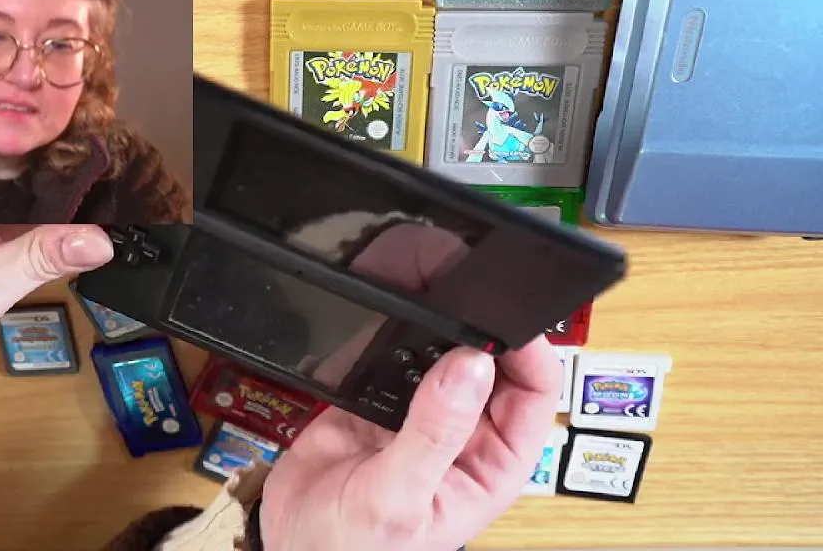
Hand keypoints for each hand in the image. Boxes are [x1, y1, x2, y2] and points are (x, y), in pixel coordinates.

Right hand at [260, 222, 562, 550]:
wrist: (289, 550)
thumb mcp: (400, 498)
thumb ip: (435, 432)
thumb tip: (470, 365)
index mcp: (489, 467)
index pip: (533, 396)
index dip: (529, 353)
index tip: (503, 319)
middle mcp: (460, 438)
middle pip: (490, 366)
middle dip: (477, 332)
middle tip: (456, 296)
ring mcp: (416, 418)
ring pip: (440, 355)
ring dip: (429, 329)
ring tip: (418, 300)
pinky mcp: (372, 404)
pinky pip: (388, 357)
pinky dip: (382, 338)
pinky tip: (377, 324)